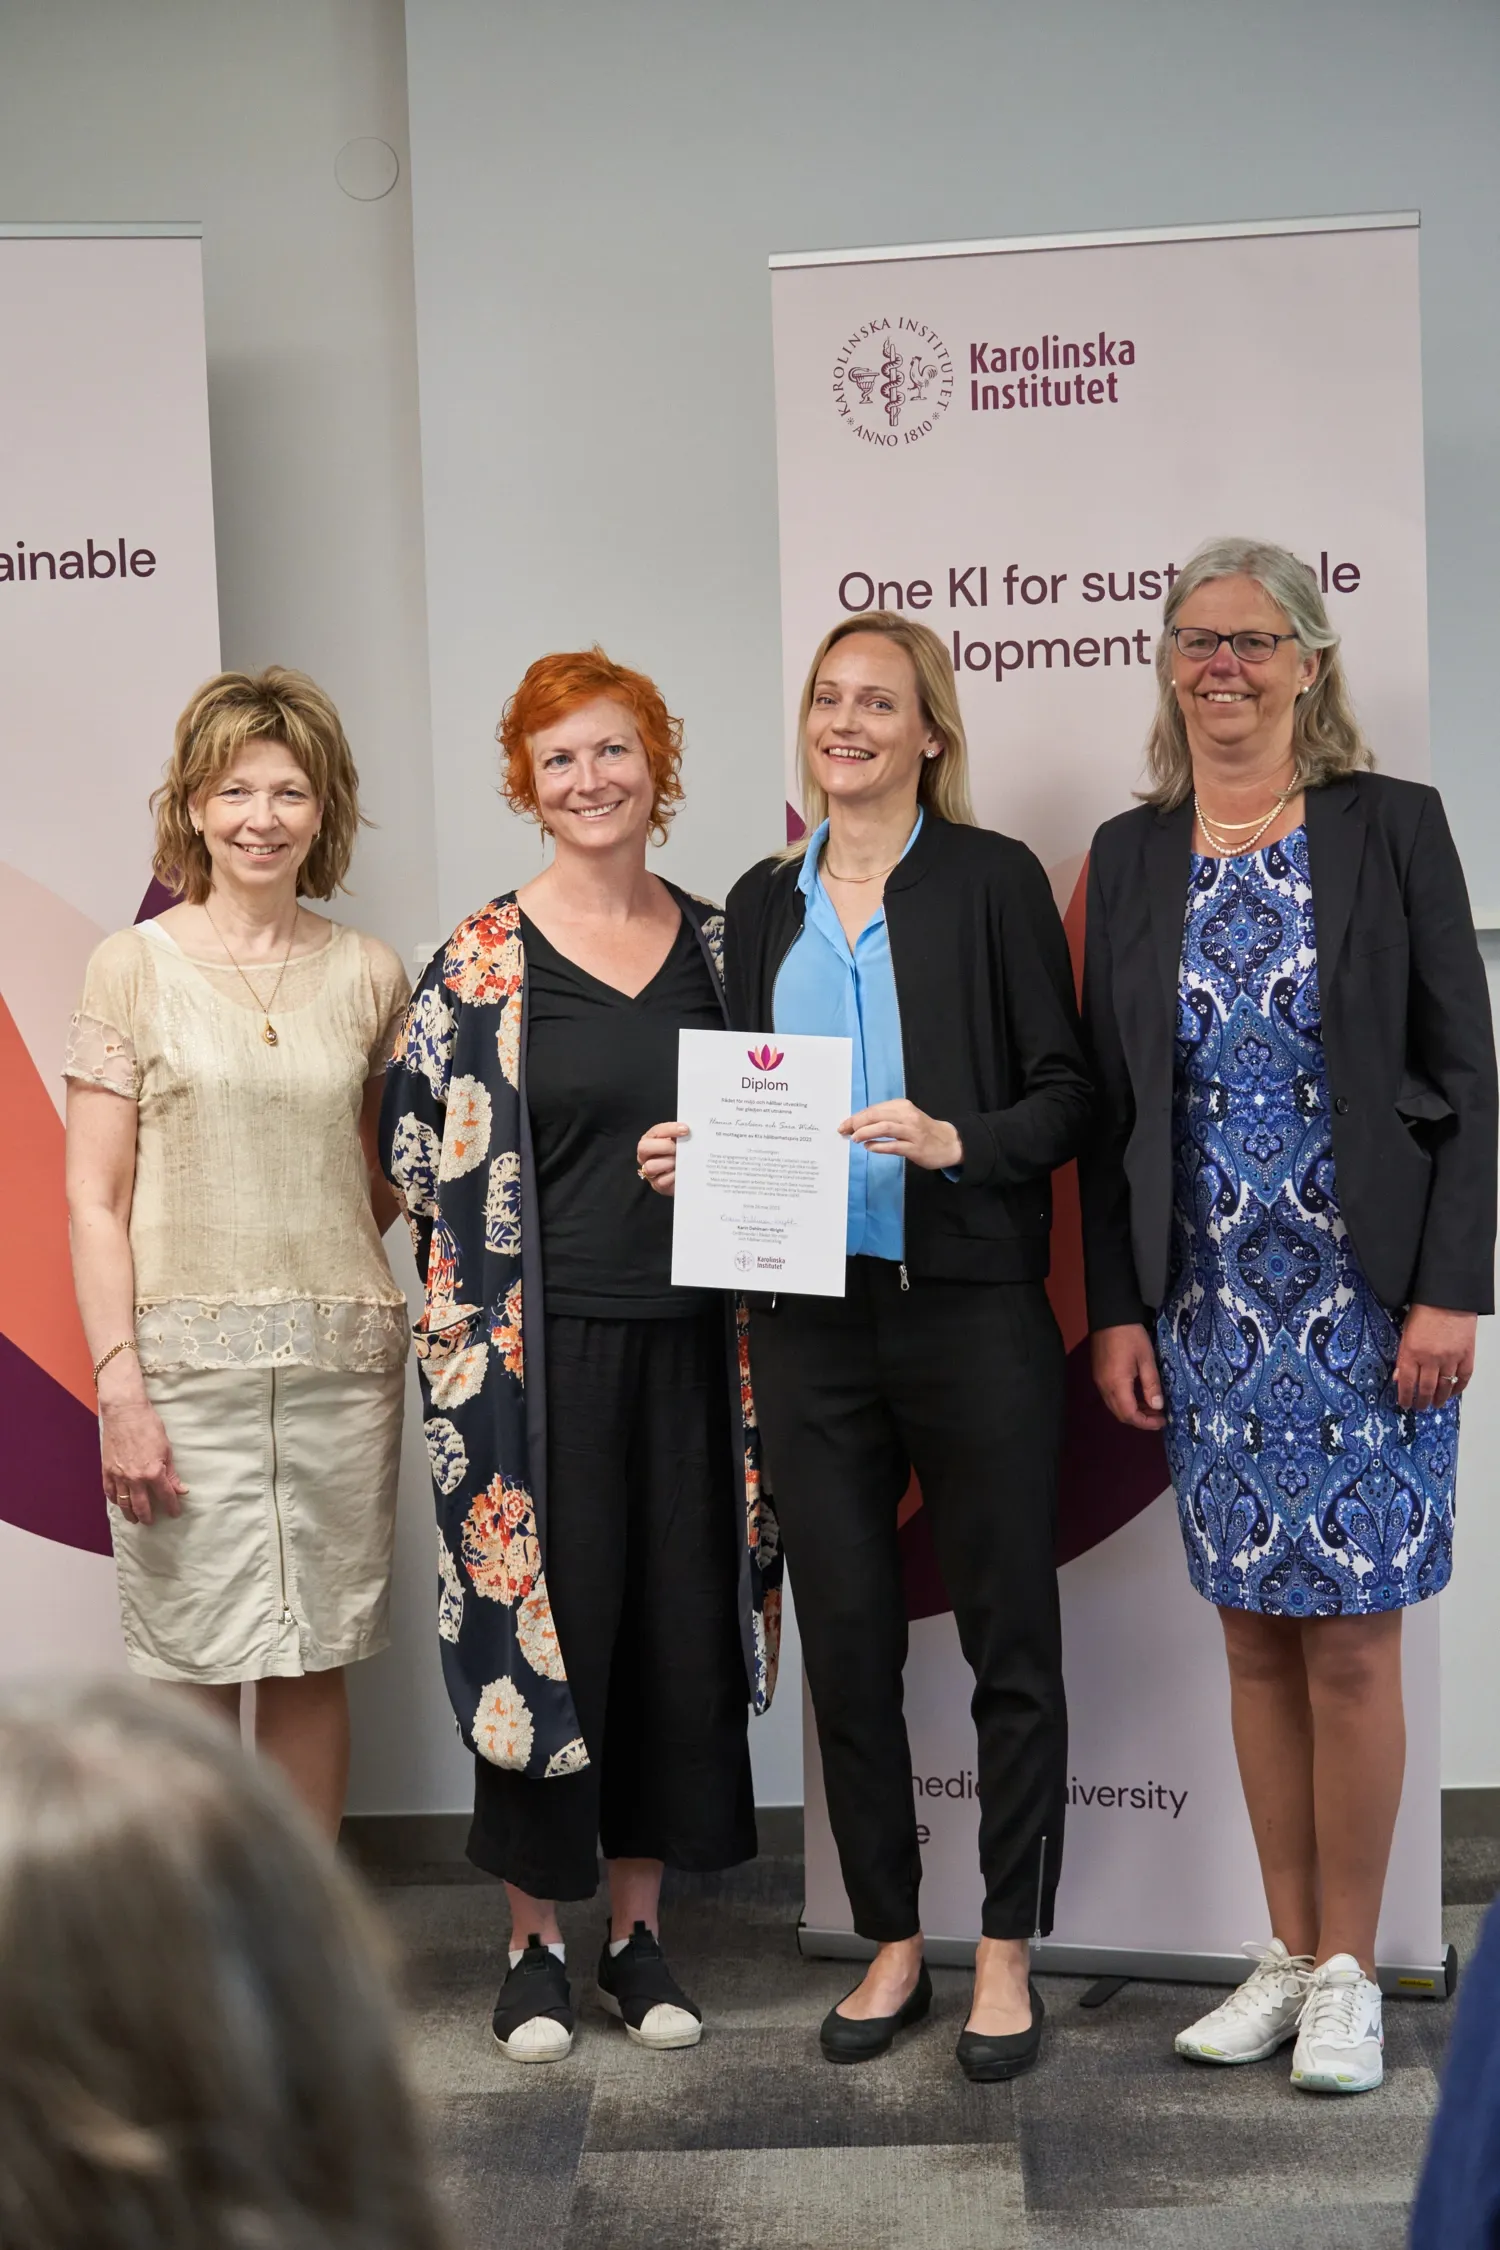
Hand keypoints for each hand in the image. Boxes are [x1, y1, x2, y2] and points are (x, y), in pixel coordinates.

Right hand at [100, 1399, 187, 1525]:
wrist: (124, 1412)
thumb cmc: (147, 1426)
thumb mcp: (166, 1449)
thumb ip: (171, 1473)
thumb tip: (180, 1489)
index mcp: (153, 1472)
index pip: (165, 1496)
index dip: (172, 1506)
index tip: (174, 1513)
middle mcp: (134, 1478)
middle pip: (141, 1506)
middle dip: (147, 1516)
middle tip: (150, 1522)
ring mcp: (118, 1475)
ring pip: (124, 1502)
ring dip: (129, 1513)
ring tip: (134, 1519)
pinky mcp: (107, 1470)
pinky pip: (109, 1491)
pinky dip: (114, 1499)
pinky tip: (119, 1503)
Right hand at [637, 1121, 688, 1196]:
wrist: (685, 1175)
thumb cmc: (680, 1154)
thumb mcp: (679, 1142)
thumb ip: (681, 1135)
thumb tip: (689, 1131)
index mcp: (650, 1140)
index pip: (656, 1131)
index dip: (670, 1129)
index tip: (685, 1130)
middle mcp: (645, 1155)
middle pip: (644, 1147)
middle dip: (664, 1146)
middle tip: (678, 1149)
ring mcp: (649, 1171)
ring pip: (650, 1166)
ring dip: (668, 1163)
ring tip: (679, 1162)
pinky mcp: (657, 1185)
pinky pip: (661, 1181)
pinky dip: (673, 1176)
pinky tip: (680, 1172)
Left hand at [842, 1100, 962, 1171]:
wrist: (948, 1142)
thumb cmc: (922, 1130)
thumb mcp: (905, 1117)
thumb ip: (885, 1118)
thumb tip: (858, 1124)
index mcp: (902, 1106)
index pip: (874, 1109)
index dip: (857, 1117)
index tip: (845, 1125)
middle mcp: (907, 1116)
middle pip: (877, 1116)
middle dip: (857, 1123)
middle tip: (845, 1131)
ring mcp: (912, 1132)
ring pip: (884, 1128)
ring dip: (866, 1133)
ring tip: (855, 1139)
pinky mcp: (915, 1148)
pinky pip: (894, 1146)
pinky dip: (879, 1146)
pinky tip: (869, 1147)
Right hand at [1091, 1324, 1165, 1431]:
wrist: (1110, 1315)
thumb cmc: (1131, 1335)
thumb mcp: (1146, 1358)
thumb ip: (1151, 1384)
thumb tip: (1158, 1406)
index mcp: (1117, 1384)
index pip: (1129, 1414)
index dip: (1146, 1423)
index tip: (1162, 1420)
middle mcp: (1104, 1387)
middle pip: (1120, 1414)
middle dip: (1140, 1419)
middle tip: (1158, 1415)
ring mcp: (1099, 1381)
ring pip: (1114, 1407)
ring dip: (1132, 1411)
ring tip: (1151, 1406)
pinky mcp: (1098, 1374)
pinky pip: (1110, 1397)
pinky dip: (1125, 1402)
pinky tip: (1138, 1395)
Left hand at [1394, 1303, 1476, 1411]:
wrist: (1448, 1297)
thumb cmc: (1424, 1311)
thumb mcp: (1405, 1332)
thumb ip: (1403, 1356)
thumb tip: (1398, 1378)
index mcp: (1412, 1352)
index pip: (1407, 1382)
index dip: (1405, 1397)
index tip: (1405, 1404)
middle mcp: (1431, 1358)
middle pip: (1426, 1388)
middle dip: (1422, 1402)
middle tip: (1420, 1407)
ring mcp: (1451, 1358)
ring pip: (1445, 1387)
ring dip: (1439, 1399)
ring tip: (1435, 1404)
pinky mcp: (1466, 1355)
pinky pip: (1463, 1378)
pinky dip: (1458, 1388)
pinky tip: (1452, 1393)